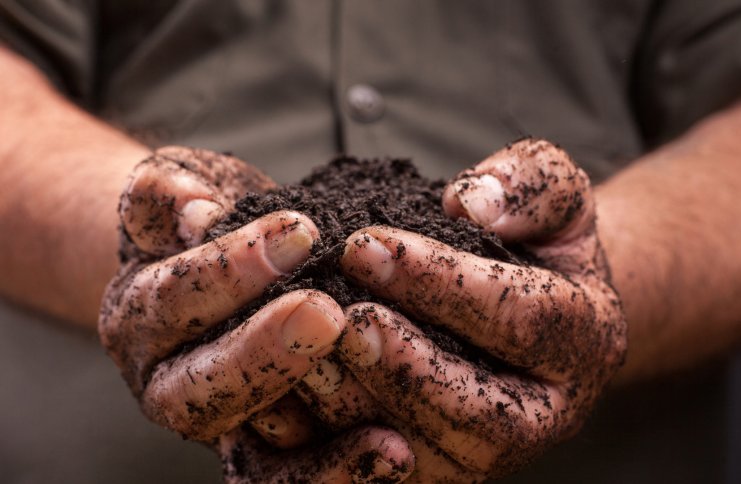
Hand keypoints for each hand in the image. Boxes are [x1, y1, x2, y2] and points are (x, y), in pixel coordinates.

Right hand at [99, 146, 415, 481]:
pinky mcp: (262, 449)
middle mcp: (167, 382)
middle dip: (265, 352)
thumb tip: (192, 211)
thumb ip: (166, 191)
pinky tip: (396, 451)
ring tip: (380, 421)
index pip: (173, 298)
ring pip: (249, 456)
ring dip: (315, 443)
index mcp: (140, 315)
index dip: (232, 268)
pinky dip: (337, 472)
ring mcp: (217, 423)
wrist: (208, 256)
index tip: (300, 230)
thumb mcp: (176, 185)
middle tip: (327, 314)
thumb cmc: (201, 215)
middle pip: (201, 390)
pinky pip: (290, 478)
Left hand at [334, 139, 626, 477]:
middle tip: (344, 317)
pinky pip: (392, 474)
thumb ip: (532, 184)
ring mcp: (496, 451)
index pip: (522, 317)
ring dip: (369, 412)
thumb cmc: (533, 244)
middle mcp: (548, 414)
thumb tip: (474, 204)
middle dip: (408, 366)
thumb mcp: (552, 195)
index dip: (442, 282)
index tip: (365, 244)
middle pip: (486, 415)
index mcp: (586, 340)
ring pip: (436, 458)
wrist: (530, 307)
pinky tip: (301, 394)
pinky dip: (342, 446)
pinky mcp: (446, 467)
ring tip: (312, 358)